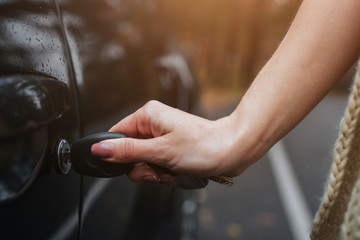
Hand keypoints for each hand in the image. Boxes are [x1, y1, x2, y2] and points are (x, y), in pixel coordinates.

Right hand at [91, 100, 260, 183]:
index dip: (119, 154)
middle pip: (129, 152)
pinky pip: (157, 164)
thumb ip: (128, 151)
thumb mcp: (160, 152)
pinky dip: (164, 173)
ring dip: (155, 172)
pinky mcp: (171, 147)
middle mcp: (154, 124)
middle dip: (142, 167)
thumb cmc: (203, 146)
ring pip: (143, 161)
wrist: (232, 151)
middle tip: (158, 170)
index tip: (132, 165)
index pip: (116, 134)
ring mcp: (163, 136)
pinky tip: (176, 172)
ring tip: (171, 171)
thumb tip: (100, 148)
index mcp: (147, 116)